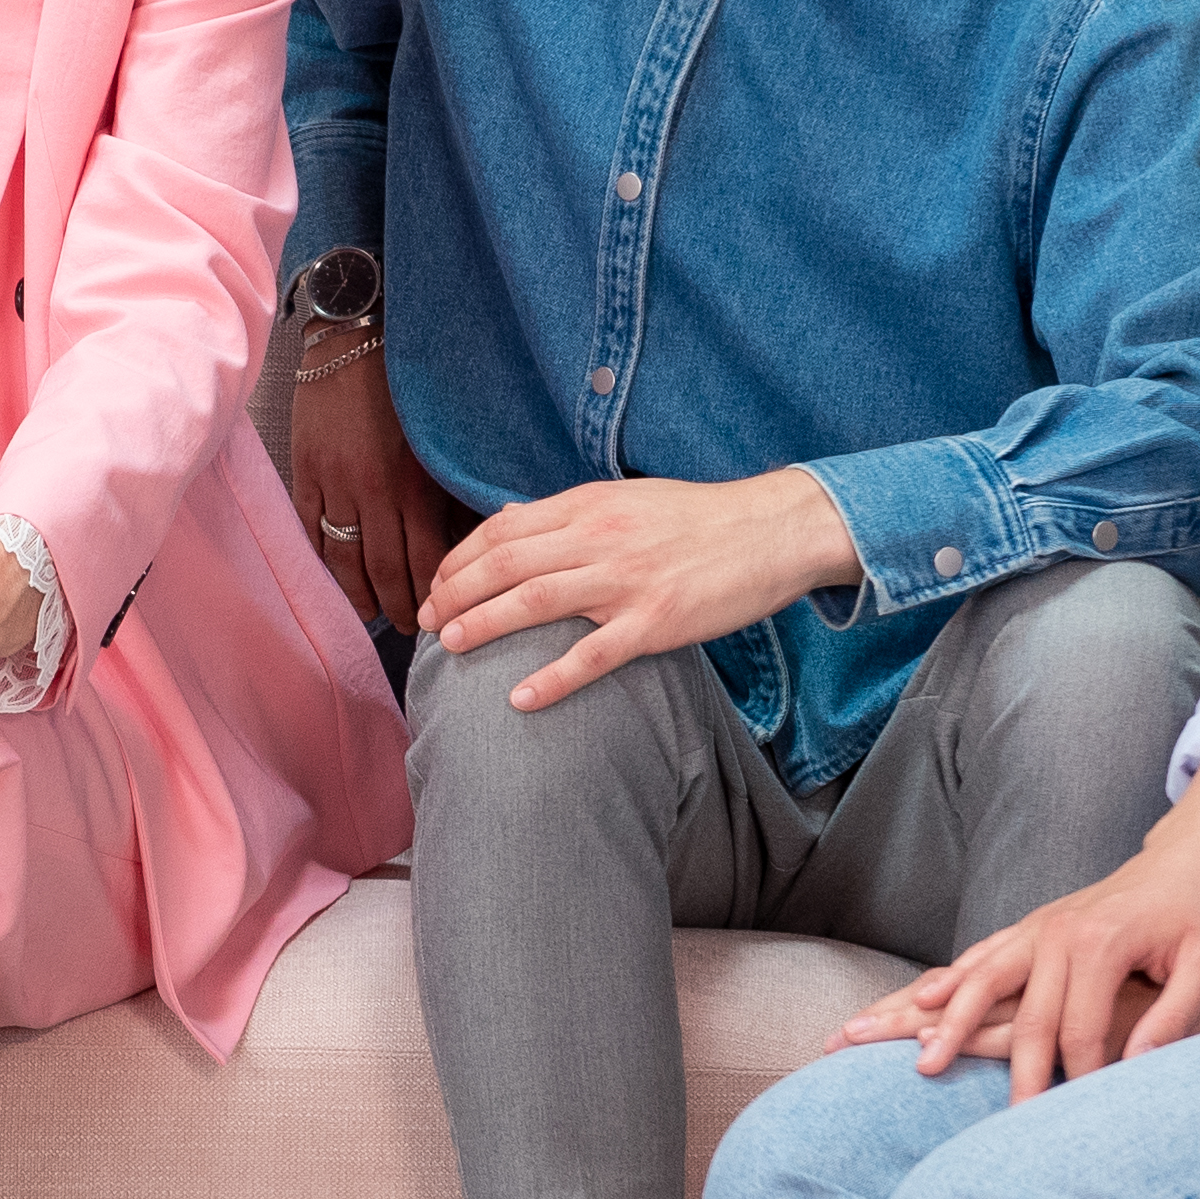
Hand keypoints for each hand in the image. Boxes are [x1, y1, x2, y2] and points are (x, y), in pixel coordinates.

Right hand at [286, 339, 461, 630]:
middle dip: (397, 606)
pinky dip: (322, 559)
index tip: (438, 615)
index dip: (432, 594)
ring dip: (358, 592)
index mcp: (415, 485)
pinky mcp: (306, 473)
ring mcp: (335, 485)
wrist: (353, 342)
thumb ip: (451, 490)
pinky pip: (312, 529)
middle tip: (407, 630)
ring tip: (370, 613)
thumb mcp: (442, 438)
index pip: (425, 560)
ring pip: (345, 558)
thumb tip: (469, 538)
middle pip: (384, 569)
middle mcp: (374, 493)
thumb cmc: (408, 389)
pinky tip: (333, 578)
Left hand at [423, 470, 861, 707]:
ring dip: (483, 624)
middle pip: (505, 564)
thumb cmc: (699, 519)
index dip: (459, 560)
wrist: (772, 530)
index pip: (502, 530)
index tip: (436, 586)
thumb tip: (512, 523)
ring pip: (534, 601)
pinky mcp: (655, 622)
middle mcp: (599, 537)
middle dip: (455, 593)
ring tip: (450, 646)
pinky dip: (552, 679)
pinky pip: (592, 655)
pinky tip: (520, 699)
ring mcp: (626, 581)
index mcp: (589, 506)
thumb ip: (569, 514)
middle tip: (427, 623)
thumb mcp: (626, 499)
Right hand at [833, 821, 1199, 1098]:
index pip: (1079, 1029)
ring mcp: (1041, 924)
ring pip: (983, 980)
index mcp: (1102, 942)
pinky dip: (951, 980)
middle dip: (1014, 1071)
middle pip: (1025, 1016)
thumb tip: (1137, 1069)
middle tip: (1004, 1120)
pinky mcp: (1035, 924)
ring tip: (923, 1060)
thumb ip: (1173, 1017)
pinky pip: (984, 955)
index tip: (1077, 1119)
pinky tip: (925, 1002)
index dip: (1078, 1077)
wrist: (1193, 855)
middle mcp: (1061, 932)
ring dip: (948, 1021)